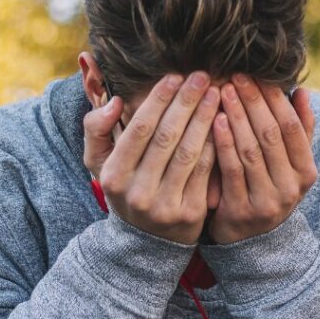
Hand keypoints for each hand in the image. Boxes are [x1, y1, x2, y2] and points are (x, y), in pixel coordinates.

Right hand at [86, 71, 220, 245]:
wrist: (145, 242)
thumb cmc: (125, 188)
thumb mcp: (100, 163)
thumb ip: (96, 129)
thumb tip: (115, 101)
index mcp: (113, 176)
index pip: (139, 130)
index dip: (158, 100)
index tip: (174, 76)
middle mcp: (137, 193)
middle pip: (166, 137)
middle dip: (185, 102)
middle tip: (201, 76)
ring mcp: (165, 205)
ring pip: (189, 152)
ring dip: (204, 118)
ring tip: (215, 92)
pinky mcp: (191, 213)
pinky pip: (206, 171)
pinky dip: (215, 143)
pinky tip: (223, 121)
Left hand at [205, 74, 317, 244]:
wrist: (252, 242)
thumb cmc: (268, 189)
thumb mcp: (290, 165)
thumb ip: (300, 132)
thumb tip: (303, 92)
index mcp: (306, 173)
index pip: (292, 127)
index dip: (275, 99)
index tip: (257, 75)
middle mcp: (291, 188)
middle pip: (271, 135)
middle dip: (253, 102)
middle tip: (236, 76)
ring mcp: (266, 202)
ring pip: (251, 150)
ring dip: (236, 117)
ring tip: (223, 91)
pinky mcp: (241, 211)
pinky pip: (231, 170)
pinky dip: (224, 143)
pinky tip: (214, 120)